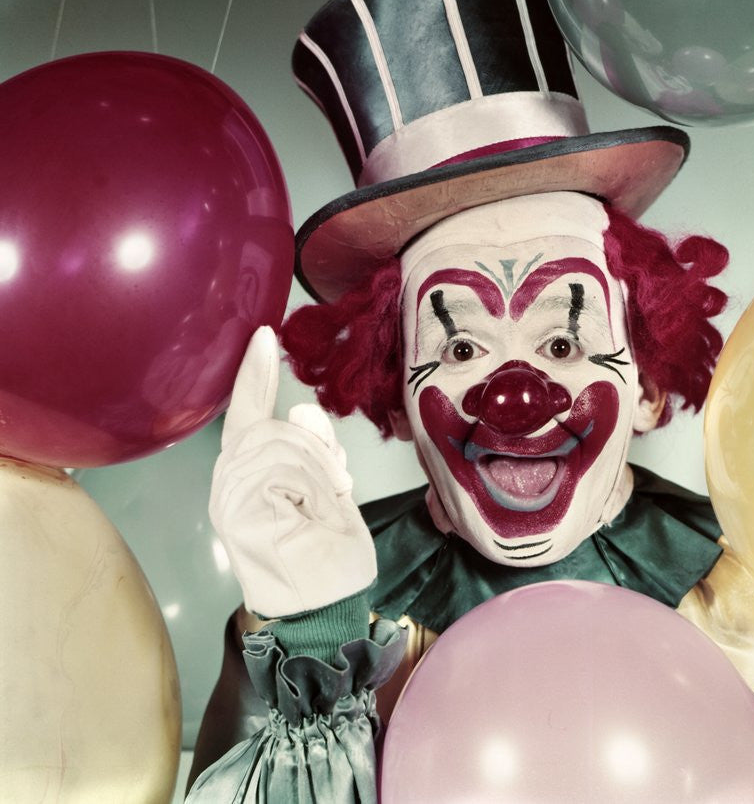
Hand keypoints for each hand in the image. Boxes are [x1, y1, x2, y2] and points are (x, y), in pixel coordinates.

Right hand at [209, 326, 376, 618]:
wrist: (323, 607)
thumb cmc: (326, 554)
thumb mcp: (328, 487)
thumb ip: (312, 446)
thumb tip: (299, 409)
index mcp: (248, 475)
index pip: (248, 412)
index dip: (256, 374)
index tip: (264, 335)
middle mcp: (230, 482)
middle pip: (275, 425)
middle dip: (316, 452)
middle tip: (334, 489)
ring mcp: (230, 494)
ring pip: (282, 442)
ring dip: (319, 473)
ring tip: (322, 509)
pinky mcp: (238, 506)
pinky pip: (284, 465)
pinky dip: (312, 486)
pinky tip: (311, 514)